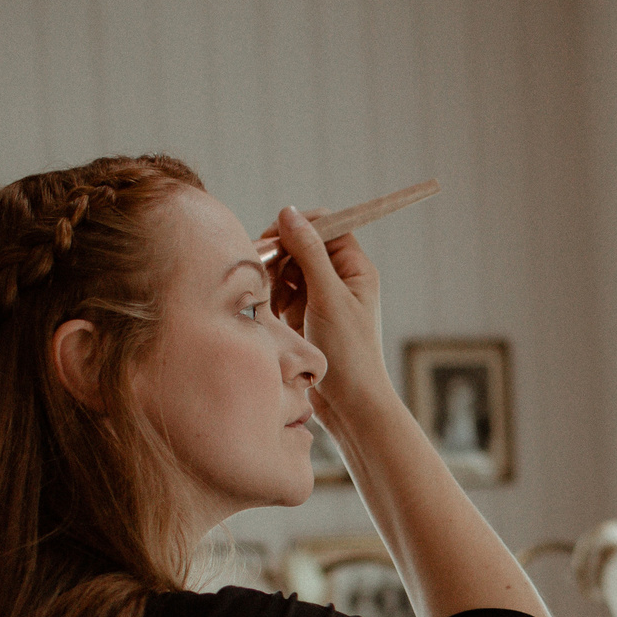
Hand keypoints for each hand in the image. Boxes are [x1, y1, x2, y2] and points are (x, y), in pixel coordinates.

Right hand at [261, 207, 390, 412]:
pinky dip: (273, 298)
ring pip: (288, 269)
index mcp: (355, 268)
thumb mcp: (327, 297)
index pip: (327, 225)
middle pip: (303, 245)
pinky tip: (273, 315)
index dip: (300, 226)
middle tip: (261, 271)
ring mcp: (321, 297)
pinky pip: (282, 293)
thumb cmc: (349, 353)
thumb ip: (309, 253)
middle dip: (280, 254)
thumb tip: (289, 212)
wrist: (350, 404)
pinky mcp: (305, 315)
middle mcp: (340, 278)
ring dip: (274, 278)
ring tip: (272, 301)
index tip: (274, 238)